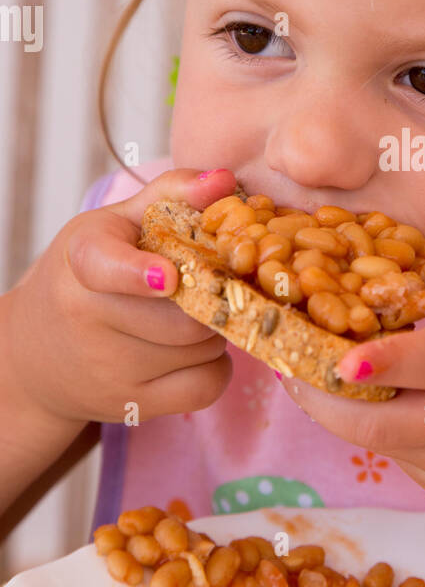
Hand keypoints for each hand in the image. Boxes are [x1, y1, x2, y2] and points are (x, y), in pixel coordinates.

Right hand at [6, 167, 238, 425]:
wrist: (38, 355)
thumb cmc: (87, 277)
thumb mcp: (114, 227)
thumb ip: (170, 195)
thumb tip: (225, 180)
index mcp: (82, 262)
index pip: (106, 268)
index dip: (140, 273)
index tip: (166, 276)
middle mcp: (87, 318)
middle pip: (185, 313)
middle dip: (212, 297)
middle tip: (207, 285)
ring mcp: (109, 369)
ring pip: (202, 348)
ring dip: (216, 329)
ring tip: (194, 314)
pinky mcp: (130, 406)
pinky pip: (206, 387)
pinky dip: (217, 367)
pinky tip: (196, 352)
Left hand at [281, 230, 424, 523]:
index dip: (389, 362)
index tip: (343, 360)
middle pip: (390, 421)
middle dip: (327, 399)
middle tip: (285, 364)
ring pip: (382, 441)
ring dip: (338, 411)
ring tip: (299, 372)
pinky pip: (396, 454)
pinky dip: (370, 427)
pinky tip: (352, 398)